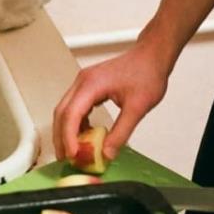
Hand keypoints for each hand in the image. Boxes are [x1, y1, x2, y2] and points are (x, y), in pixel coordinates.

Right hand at [53, 43, 169, 162]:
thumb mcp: (137, 107)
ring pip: (65, 110)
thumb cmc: (147, 73)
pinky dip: (76, 123)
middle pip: (62, 113)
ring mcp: (84, 83)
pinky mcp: (89, 86)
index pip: (71, 114)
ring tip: (74, 151)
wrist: (152, 56)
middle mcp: (82, 82)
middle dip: (61, 137)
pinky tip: (84, 136)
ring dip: (66, 131)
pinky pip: (75, 107)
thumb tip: (107, 153)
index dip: (68, 137)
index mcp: (91, 84)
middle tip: (67, 158)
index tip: (72, 154)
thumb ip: (121, 132)